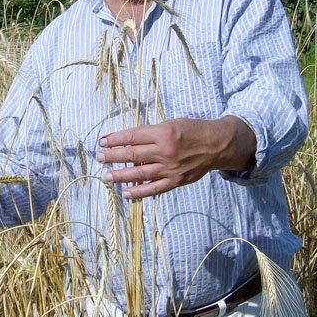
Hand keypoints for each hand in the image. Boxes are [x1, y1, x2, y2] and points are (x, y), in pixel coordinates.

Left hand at [96, 116, 255, 199]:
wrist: (217, 145)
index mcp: (163, 133)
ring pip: (139, 173)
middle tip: (99, 157)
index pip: (132, 137)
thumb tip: (128, 141)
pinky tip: (125, 192)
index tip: (102, 141)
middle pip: (132, 155)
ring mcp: (170, 168)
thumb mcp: (172, 123)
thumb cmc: (193, 131)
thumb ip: (151, 133)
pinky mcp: (175, 181)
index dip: (115, 139)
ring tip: (106, 176)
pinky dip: (139, 192)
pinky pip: (154, 188)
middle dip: (112, 156)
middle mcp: (165, 151)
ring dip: (120, 175)